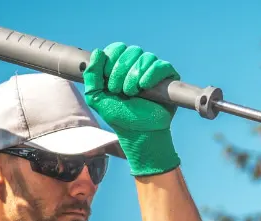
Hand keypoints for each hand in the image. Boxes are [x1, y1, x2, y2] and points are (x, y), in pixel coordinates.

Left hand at [83, 42, 180, 176]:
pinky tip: (145, 87)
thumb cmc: (119, 116)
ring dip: (135, 76)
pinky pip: (161, 66)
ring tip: (133, 93)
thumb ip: (91, 75)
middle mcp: (138, 65)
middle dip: (121, 71)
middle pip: (131, 50)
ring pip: (146, 57)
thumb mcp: (96, 97)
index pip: (117, 48)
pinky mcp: (169, 78)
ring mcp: (154, 71)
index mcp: (121, 66)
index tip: (109, 84)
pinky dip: (151, 75)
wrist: (139, 132)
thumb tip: (98, 52)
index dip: (111, 61)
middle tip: (120, 91)